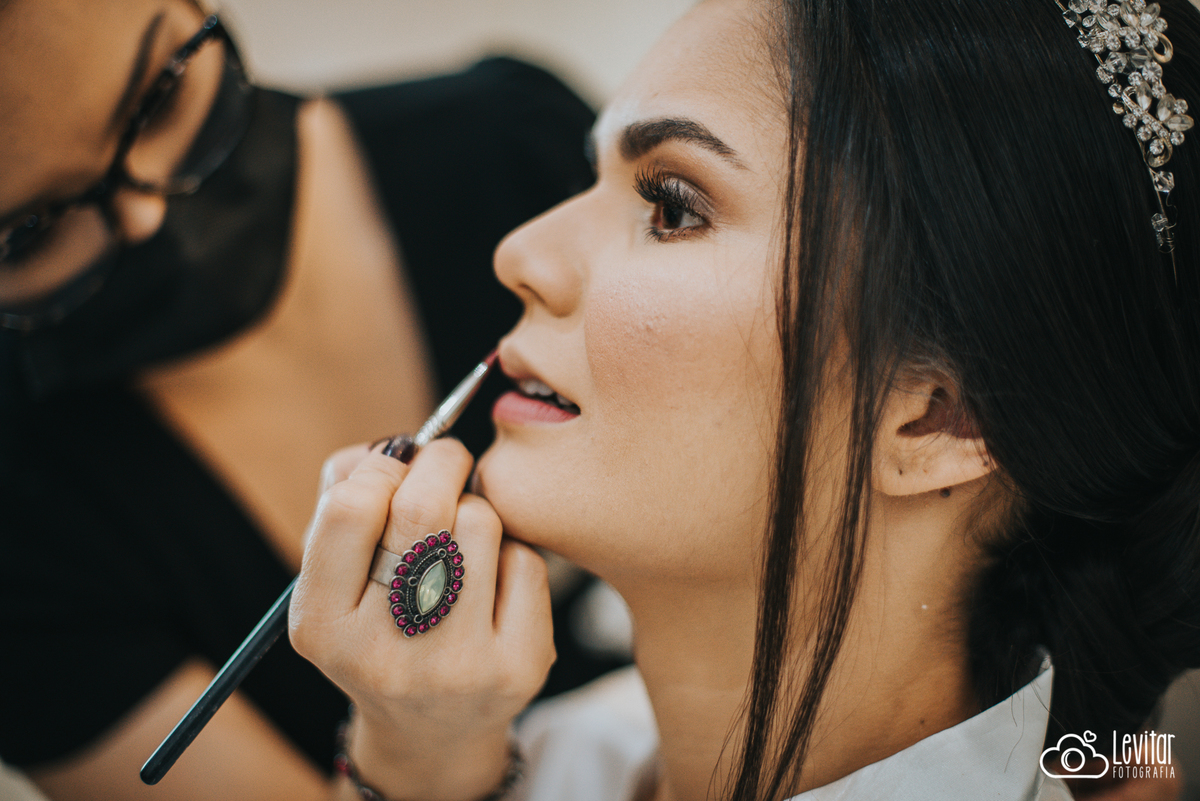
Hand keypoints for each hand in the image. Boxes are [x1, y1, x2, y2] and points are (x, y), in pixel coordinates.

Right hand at [289, 439, 554, 800]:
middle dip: (440, 462)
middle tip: (447, 461)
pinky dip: (512, 551)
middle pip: (422, 507)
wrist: (433, 728)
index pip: (350, 508)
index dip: (380, 467)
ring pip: (480, 523)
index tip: (396, 465)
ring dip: (476, 509)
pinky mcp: (517, 668)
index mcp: (323, 624)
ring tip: (463, 536)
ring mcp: (456, 665)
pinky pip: (526, 560)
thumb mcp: (336, 577)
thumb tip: (394, 446)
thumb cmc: (380, 623)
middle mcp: (383, 653)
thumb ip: (346, 494)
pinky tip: (494, 579)